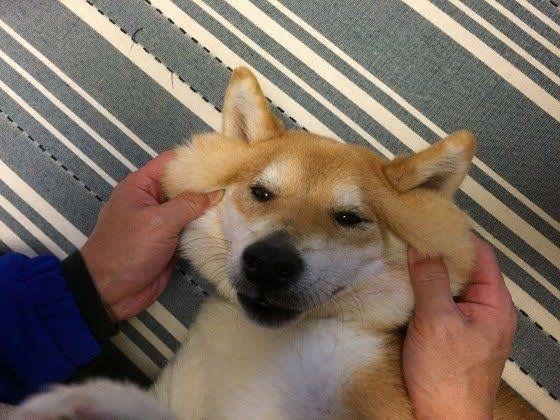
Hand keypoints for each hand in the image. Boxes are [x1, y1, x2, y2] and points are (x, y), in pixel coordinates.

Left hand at [81, 151, 222, 321]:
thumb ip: (189, 205)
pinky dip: (206, 226)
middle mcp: (152, 200)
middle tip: (239, 180)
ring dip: (210, 207)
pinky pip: (191, 229)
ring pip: (190, 208)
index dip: (196, 158)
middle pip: (184, 184)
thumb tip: (217, 192)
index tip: (223, 159)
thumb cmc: (128, 249)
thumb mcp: (158, 222)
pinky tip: (229, 221)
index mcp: (141, 186)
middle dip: (208, 183)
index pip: (171, 162)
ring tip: (240, 198)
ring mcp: (162, 222)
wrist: (110, 292)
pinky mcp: (170, 242)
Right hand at [403, 236, 516, 419]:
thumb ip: (431, 280)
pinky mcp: (452, 334)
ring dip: (428, 273)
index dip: (454, 236)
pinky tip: (406, 288)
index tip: (427, 224)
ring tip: (405, 259)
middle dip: (437, 253)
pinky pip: (440, 302)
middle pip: (464, 268)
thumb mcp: (436, 321)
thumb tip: (422, 246)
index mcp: (495, 304)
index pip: (480, 254)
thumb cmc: (448, 380)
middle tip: (410, 239)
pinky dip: (424, 292)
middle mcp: (486, 311)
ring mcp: (469, 323)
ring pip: (450, 285)